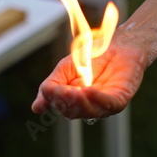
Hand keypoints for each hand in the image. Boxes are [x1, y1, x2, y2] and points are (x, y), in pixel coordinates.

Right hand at [31, 30, 147, 118]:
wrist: (118, 44)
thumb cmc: (92, 57)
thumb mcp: (66, 69)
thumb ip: (52, 85)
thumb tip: (36, 109)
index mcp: (75, 101)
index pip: (61, 107)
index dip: (54, 100)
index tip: (49, 89)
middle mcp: (89, 106)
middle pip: (73, 111)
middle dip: (65, 101)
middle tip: (61, 90)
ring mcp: (105, 105)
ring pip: (90, 111)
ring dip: (79, 102)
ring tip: (72, 91)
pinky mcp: (120, 99)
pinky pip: (109, 104)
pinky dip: (97, 99)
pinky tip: (88, 91)